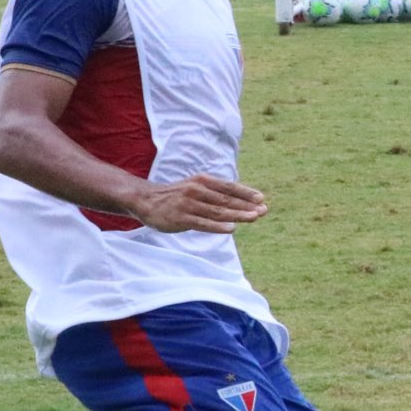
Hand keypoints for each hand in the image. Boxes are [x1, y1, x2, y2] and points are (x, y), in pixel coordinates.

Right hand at [133, 174, 266, 233]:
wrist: (146, 200)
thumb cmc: (178, 195)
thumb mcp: (197, 188)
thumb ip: (217, 194)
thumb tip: (245, 201)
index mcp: (202, 181)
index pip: (228, 187)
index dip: (246, 193)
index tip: (262, 199)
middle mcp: (196, 191)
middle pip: (226, 199)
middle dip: (246, 205)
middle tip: (264, 210)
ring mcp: (188, 205)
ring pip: (217, 211)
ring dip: (237, 215)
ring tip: (254, 218)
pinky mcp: (180, 218)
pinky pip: (202, 223)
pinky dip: (217, 226)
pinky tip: (231, 229)